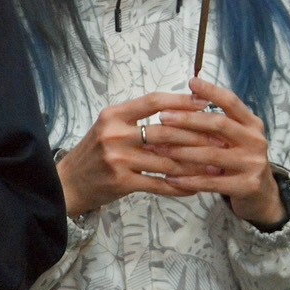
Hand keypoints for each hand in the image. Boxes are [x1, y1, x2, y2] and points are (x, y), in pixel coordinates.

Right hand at [56, 91, 218, 215]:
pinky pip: (159, 184)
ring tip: (215, 166)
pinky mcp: (122, 182)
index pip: (152, 101)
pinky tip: (194, 187)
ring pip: (166, 161)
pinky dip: (179, 187)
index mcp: (113, 115)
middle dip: (196, 136)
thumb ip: (137, 120)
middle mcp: (115, 134)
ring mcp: (118, 159)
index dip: (181, 102)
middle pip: (164, 132)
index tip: (205, 104)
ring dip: (194, 165)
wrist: (69, 182)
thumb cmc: (94, 152)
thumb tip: (178, 115)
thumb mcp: (109, 127)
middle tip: (220, 139)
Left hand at [156, 76, 286, 227]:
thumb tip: (187, 96)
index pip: (232, 102)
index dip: (212, 91)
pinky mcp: (248, 186)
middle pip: (219, 124)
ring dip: (182, 151)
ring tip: (158, 148)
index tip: (191, 82)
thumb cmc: (239, 157)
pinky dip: (190, 180)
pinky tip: (170, 178)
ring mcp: (253, 164)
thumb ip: (215, 120)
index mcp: (252, 123)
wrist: (261, 193)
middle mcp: (256, 141)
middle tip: (162, 117)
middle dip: (188, 120)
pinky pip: (212, 182)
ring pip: (212, 154)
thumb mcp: (235, 136)